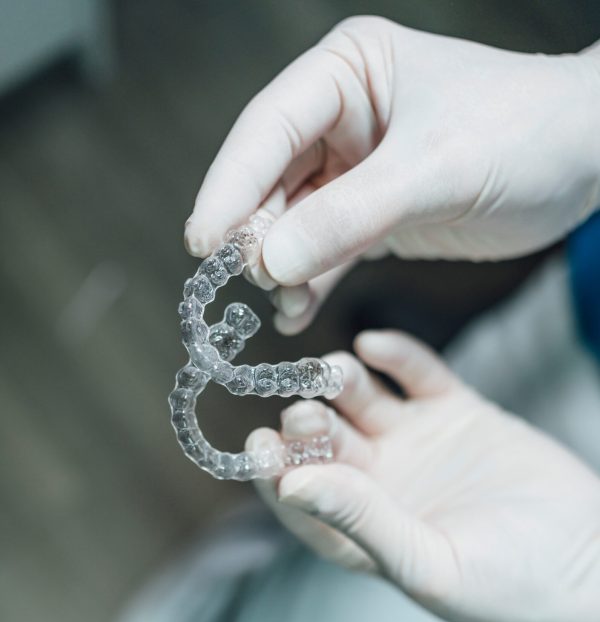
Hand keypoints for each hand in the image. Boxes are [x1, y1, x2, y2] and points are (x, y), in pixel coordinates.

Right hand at [185, 18, 599, 330]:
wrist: (581, 163)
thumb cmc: (521, 134)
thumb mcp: (435, 171)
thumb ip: (350, 215)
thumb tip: (270, 261)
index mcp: (346, 74)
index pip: (266, 129)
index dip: (230, 186)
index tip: (203, 244)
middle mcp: (339, 118)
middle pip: (269, 180)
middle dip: (255, 234)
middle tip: (248, 281)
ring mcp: (350, 170)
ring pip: (291, 223)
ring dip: (280, 266)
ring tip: (282, 303)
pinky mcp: (368, 215)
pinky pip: (324, 252)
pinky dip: (310, 283)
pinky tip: (299, 311)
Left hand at [247, 330, 599, 621]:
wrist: (591, 564)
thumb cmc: (509, 588)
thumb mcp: (428, 563)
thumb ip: (361, 521)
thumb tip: (292, 484)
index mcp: (361, 529)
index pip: (300, 496)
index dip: (274, 471)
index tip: (259, 445)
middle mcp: (378, 482)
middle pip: (324, 441)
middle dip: (308, 424)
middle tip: (303, 409)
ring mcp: (414, 443)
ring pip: (361, 402)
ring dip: (343, 383)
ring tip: (337, 371)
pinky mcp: (454, 412)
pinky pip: (415, 375)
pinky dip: (396, 357)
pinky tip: (375, 345)